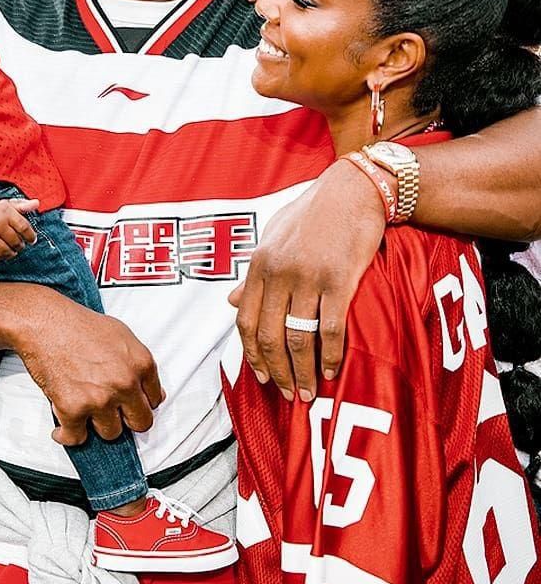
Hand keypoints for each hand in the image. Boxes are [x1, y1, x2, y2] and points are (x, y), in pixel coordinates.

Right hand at [0, 198, 38, 260]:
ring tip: (12, 250)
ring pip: (6, 252)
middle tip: (19, 244)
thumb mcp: (8, 204)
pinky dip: (0, 257)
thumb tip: (36, 203)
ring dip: (12, 253)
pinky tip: (1, 252)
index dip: (31, 236)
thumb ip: (23, 205)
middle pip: (16, 242)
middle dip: (20, 245)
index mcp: (6, 213)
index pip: (24, 228)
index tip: (32, 240)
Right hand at [13, 293, 164, 445]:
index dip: (142, 404)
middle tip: (114, 415)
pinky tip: (64, 429)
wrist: (45, 323)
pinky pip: (76, 438)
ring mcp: (100, 399)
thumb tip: (147, 386)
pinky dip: (68, 435)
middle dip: (127, 420)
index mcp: (141, 364)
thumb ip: (138, 363)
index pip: (155, 401)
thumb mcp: (122, 335)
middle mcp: (124, 383)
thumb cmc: (79, 325)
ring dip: (97, 425)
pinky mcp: (73, 409)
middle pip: (140, 423)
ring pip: (111, 433)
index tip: (132, 406)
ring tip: (86, 412)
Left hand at [229, 160, 386, 400]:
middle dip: (277, 371)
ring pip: (297, 337)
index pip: (245, 320)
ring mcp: (308, 276)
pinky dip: (329, 355)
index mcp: (260, 264)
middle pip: (269, 335)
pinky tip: (331, 370)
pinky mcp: (339, 279)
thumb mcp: (273, 237)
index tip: (261, 377)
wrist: (353, 189)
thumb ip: (253, 273)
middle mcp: (278, 272)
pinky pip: (330, 327)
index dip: (251, 354)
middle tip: (288, 394)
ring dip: (302, 371)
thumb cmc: (313, 213)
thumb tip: (230, 301)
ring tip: (308, 392)